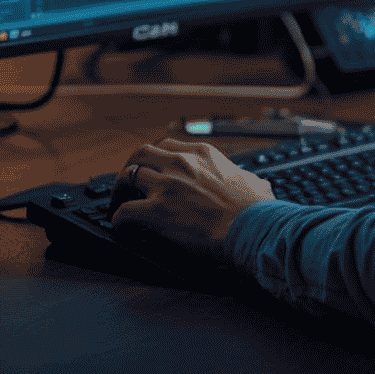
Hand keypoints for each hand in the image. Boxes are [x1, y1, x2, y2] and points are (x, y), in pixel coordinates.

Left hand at [109, 124, 274, 259]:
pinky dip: (119, 218)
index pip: (168, 144)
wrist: (251, 228)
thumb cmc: (256, 210)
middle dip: (131, 165)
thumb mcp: (253, 182)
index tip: (154, 168)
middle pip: (141, 152)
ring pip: (128, 175)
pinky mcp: (157, 210)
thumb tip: (254, 183)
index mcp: (203, 154)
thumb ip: (245, 178)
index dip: (156, 157)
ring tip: (118, 201)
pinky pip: (125, 211)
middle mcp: (181, 163)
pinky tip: (120, 225)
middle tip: (128, 181)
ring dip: (119, 189)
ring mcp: (167, 185)